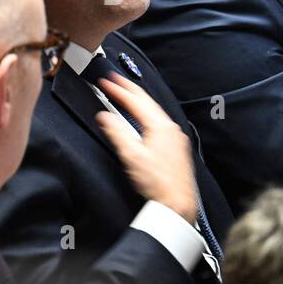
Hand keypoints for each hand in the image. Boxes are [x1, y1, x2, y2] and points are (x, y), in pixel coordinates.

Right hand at [94, 73, 197, 224]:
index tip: (105, 81)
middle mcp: (170, 128)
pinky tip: (143, 118)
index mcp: (159, 126)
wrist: (177, 204)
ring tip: (127, 94)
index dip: (118, 90)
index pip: (135, 100)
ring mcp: (176, 137)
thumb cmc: (157, 183)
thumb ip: (117, 133)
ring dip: (139, 101)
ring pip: (154, 111)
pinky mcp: (177, 146)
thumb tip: (104, 116)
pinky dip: (147, 113)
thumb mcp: (131, 157)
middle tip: (115, 79)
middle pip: (147, 101)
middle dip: (129, 89)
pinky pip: (160, 121)